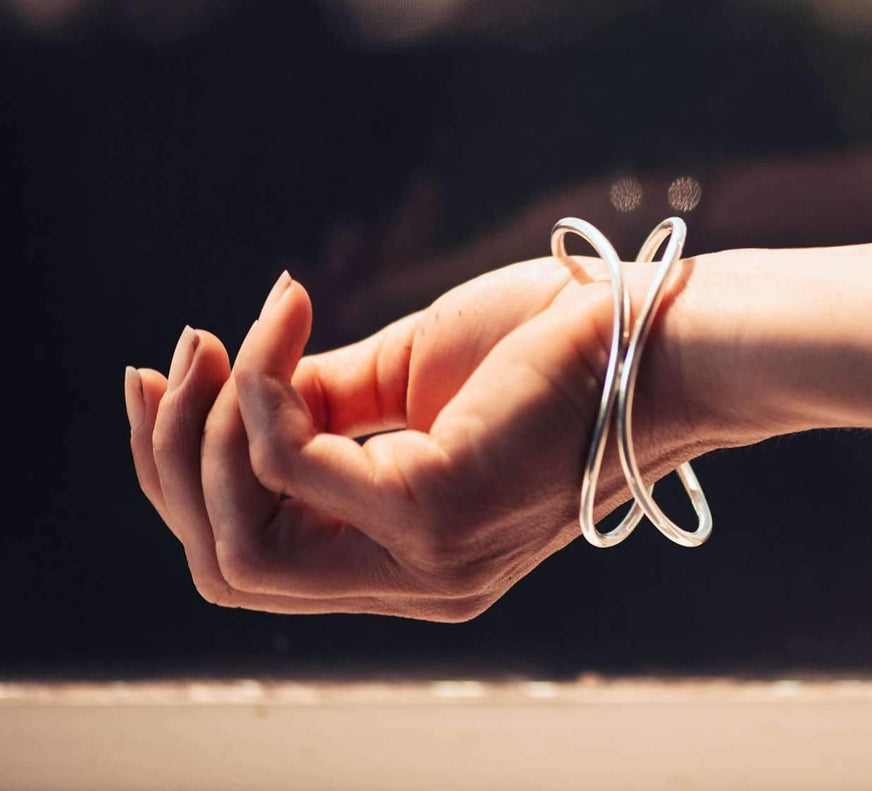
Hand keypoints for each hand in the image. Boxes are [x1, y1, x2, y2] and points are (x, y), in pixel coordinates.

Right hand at [124, 256, 696, 620]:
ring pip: (242, 541)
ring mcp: (425, 559)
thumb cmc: (554, 345)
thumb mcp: (416, 376)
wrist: (659, 336)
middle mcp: (417, 580)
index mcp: (414, 556)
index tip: (175, 377)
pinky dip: (263, 394)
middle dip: (174, 461)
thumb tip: (239, 393)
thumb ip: (326, 401)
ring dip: (207, 428)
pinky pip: (291, 468)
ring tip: (226, 338)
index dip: (191, 476)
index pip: (260, 555)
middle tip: (180, 356)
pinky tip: (281, 329)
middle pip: (229, 565)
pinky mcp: (432, 510)